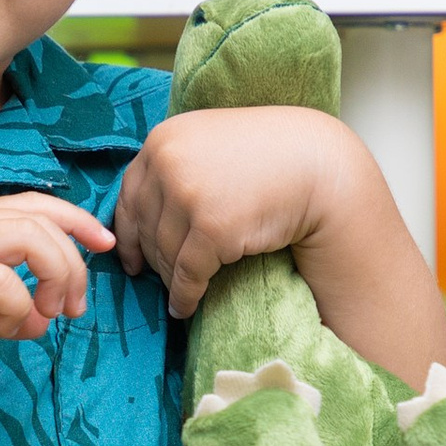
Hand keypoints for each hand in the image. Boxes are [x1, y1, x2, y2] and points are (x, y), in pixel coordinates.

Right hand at [0, 192, 112, 372]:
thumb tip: (41, 323)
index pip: (35, 204)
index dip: (77, 220)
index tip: (104, 245)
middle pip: (42, 219)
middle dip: (75, 261)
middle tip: (74, 306)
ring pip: (30, 237)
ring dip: (56, 276)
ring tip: (51, 313)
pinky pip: (0, 281)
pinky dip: (19, 305)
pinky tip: (9, 326)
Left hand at [116, 105, 445, 382]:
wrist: (318, 166)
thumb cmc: (268, 155)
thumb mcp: (208, 143)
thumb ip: (174, 165)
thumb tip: (139, 212)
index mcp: (163, 139)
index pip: (129, 196)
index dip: (127, 233)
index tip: (132, 258)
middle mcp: (169, 162)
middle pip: (145, 228)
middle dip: (153, 259)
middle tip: (160, 280)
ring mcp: (189, 194)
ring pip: (164, 254)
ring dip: (169, 280)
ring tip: (179, 292)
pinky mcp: (212, 228)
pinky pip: (187, 274)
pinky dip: (184, 296)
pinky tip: (186, 307)